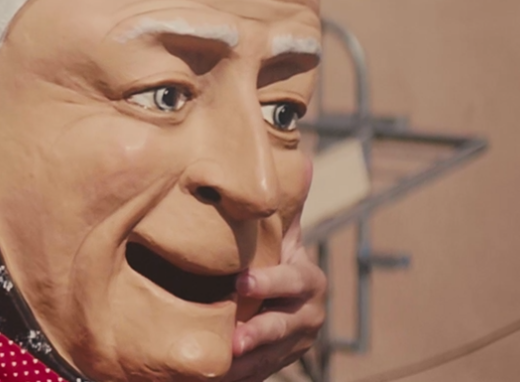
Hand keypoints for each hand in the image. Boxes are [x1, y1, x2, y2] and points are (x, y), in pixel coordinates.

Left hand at [224, 219, 326, 381]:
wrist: (278, 300)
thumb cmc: (273, 257)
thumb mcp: (282, 235)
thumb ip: (287, 205)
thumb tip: (303, 160)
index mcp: (306, 280)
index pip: (294, 280)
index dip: (270, 282)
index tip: (241, 282)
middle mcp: (306, 314)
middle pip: (284, 326)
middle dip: (260, 332)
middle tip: (233, 337)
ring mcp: (292, 344)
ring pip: (270, 356)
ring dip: (246, 362)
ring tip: (220, 364)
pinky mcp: (275, 364)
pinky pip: (258, 373)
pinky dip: (238, 374)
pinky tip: (213, 374)